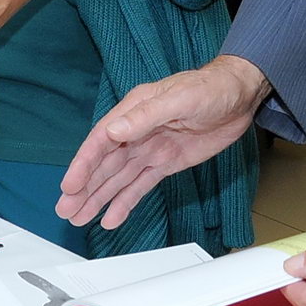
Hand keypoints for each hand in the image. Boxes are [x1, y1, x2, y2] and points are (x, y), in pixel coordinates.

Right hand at [57, 55, 271, 229]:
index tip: (70, 186)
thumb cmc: (210, 88)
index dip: (84, 164)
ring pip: (118, 178)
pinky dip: (125, 201)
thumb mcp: (179, 99)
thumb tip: (114, 130)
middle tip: (65, 210)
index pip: (101, 141)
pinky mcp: (166, 163)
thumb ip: (145, 116)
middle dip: (84, 188)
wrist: (239, 95)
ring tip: (78, 218)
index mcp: (133, 110)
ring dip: (98, 198)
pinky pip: (140, 185)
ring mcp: (150, 149)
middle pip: (104, 164)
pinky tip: (112, 217)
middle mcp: (136, 131)